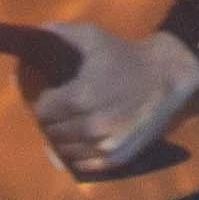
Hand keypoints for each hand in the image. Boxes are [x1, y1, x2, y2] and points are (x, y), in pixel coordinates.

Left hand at [29, 23, 198, 175]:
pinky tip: (83, 140)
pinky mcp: (117, 159)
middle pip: (52, 131)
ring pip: (65, 150)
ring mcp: (105, 146)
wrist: (165, 76)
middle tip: (59, 109)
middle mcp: (91, 127)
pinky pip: (84, 165)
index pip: (42, 110)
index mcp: (80, 96)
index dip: (43, 101)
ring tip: (71, 123)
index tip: (50, 95)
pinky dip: (78, 154)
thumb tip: (32, 36)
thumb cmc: (125, 55)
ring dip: (63, 138)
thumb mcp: (92, 35)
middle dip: (51, 119)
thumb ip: (58, 34)